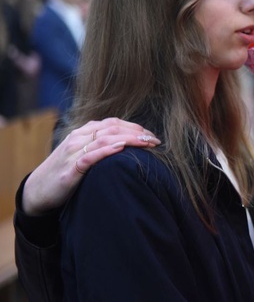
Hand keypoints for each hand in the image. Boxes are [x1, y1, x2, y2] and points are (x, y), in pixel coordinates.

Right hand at [21, 118, 161, 215]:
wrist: (36, 192)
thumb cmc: (64, 173)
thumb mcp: (82, 155)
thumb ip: (100, 146)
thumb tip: (128, 145)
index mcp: (83, 133)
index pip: (113, 123)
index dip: (134, 127)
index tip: (151, 134)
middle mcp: (78, 138)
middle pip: (112, 128)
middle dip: (137, 132)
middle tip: (155, 140)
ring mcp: (73, 153)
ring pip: (104, 138)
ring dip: (128, 139)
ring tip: (146, 142)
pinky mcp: (70, 170)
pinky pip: (90, 157)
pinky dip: (107, 150)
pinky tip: (121, 148)